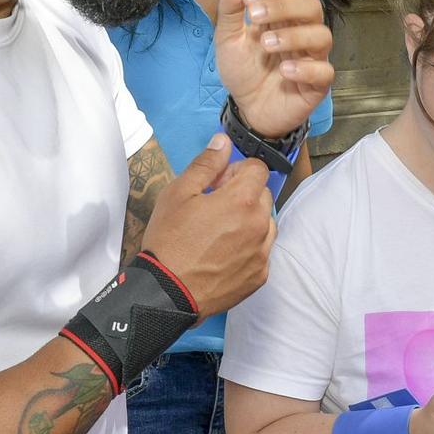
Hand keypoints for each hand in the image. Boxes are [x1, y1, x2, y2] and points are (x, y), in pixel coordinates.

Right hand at [140, 133, 275, 315]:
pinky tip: (223, 254)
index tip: (218, 184)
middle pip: (263, 195)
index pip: (258, 168)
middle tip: (214, 208)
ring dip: (249, 221)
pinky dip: (248, 248)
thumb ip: (206, 164)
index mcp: (243, 200)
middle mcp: (260, 225)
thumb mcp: (179, 193)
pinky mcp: (260, 275)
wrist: (167, 292)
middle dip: (243, 195)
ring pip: (265, 224)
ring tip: (219, 233)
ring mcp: (262, 253)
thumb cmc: (169, 241)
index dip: (236, 171)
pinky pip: (261, 251)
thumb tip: (223, 142)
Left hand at [213, 0, 333, 138]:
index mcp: (283, 16)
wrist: (246, 109)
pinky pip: (324, 71)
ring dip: (294, 36)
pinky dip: (305, 69)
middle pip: (312, 5)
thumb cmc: (243, 71)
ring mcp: (312, 58)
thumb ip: (230, 10)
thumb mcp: (228, 38)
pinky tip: (284, 71)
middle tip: (255, 16)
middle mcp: (302, 32)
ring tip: (267, 45)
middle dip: (283, 6)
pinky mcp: (316, 84)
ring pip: (322, 35)